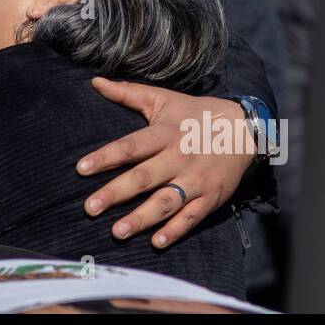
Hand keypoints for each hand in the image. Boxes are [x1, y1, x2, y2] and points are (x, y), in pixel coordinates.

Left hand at [76, 80, 252, 248]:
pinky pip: (192, 217)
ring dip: (142, 218)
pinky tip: (156, 242)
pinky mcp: (211, 197)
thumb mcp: (162, 99)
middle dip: (115, 193)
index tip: (81, 168)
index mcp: (165, 134)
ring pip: (166, 201)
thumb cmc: (194, 113)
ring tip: (117, 232)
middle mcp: (179, 157)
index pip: (131, 146)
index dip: (106, 157)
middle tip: (90, 208)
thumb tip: (95, 81)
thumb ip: (127, 93)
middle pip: (144, 177)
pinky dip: (175, 230)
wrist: (243, 128)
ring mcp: (196, 180)